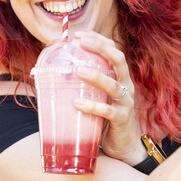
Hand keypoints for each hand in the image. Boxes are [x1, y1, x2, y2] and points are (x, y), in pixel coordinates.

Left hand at [73, 31, 146, 165]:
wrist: (123, 145)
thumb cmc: (106, 117)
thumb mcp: (98, 95)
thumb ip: (86, 84)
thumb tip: (54, 72)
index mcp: (120, 77)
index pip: (114, 51)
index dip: (100, 40)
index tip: (81, 35)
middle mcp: (126, 85)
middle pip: (119, 61)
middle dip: (102, 48)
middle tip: (83, 42)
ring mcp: (126, 102)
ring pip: (114, 85)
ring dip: (96, 76)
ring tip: (79, 71)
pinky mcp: (122, 119)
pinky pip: (108, 111)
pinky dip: (92, 106)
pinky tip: (77, 103)